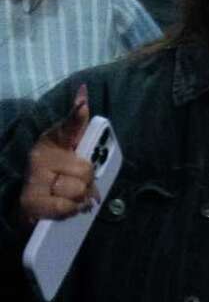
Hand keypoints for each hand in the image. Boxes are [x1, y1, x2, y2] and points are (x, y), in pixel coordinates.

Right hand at [17, 87, 97, 227]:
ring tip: (67, 195)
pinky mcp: (30, 201)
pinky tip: (61, 206)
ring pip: (78, 189)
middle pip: (86, 171)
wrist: (27, 201)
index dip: (77, 114)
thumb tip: (84, 91)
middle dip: (88, 182)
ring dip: (79, 198)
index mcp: (52, 140)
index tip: (83, 102)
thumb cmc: (54, 172)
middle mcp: (40, 156)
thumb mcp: (68, 147)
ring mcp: (34, 178)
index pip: (69, 125)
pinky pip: (65, 206)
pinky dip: (69, 210)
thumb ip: (77, 124)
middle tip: (76, 183)